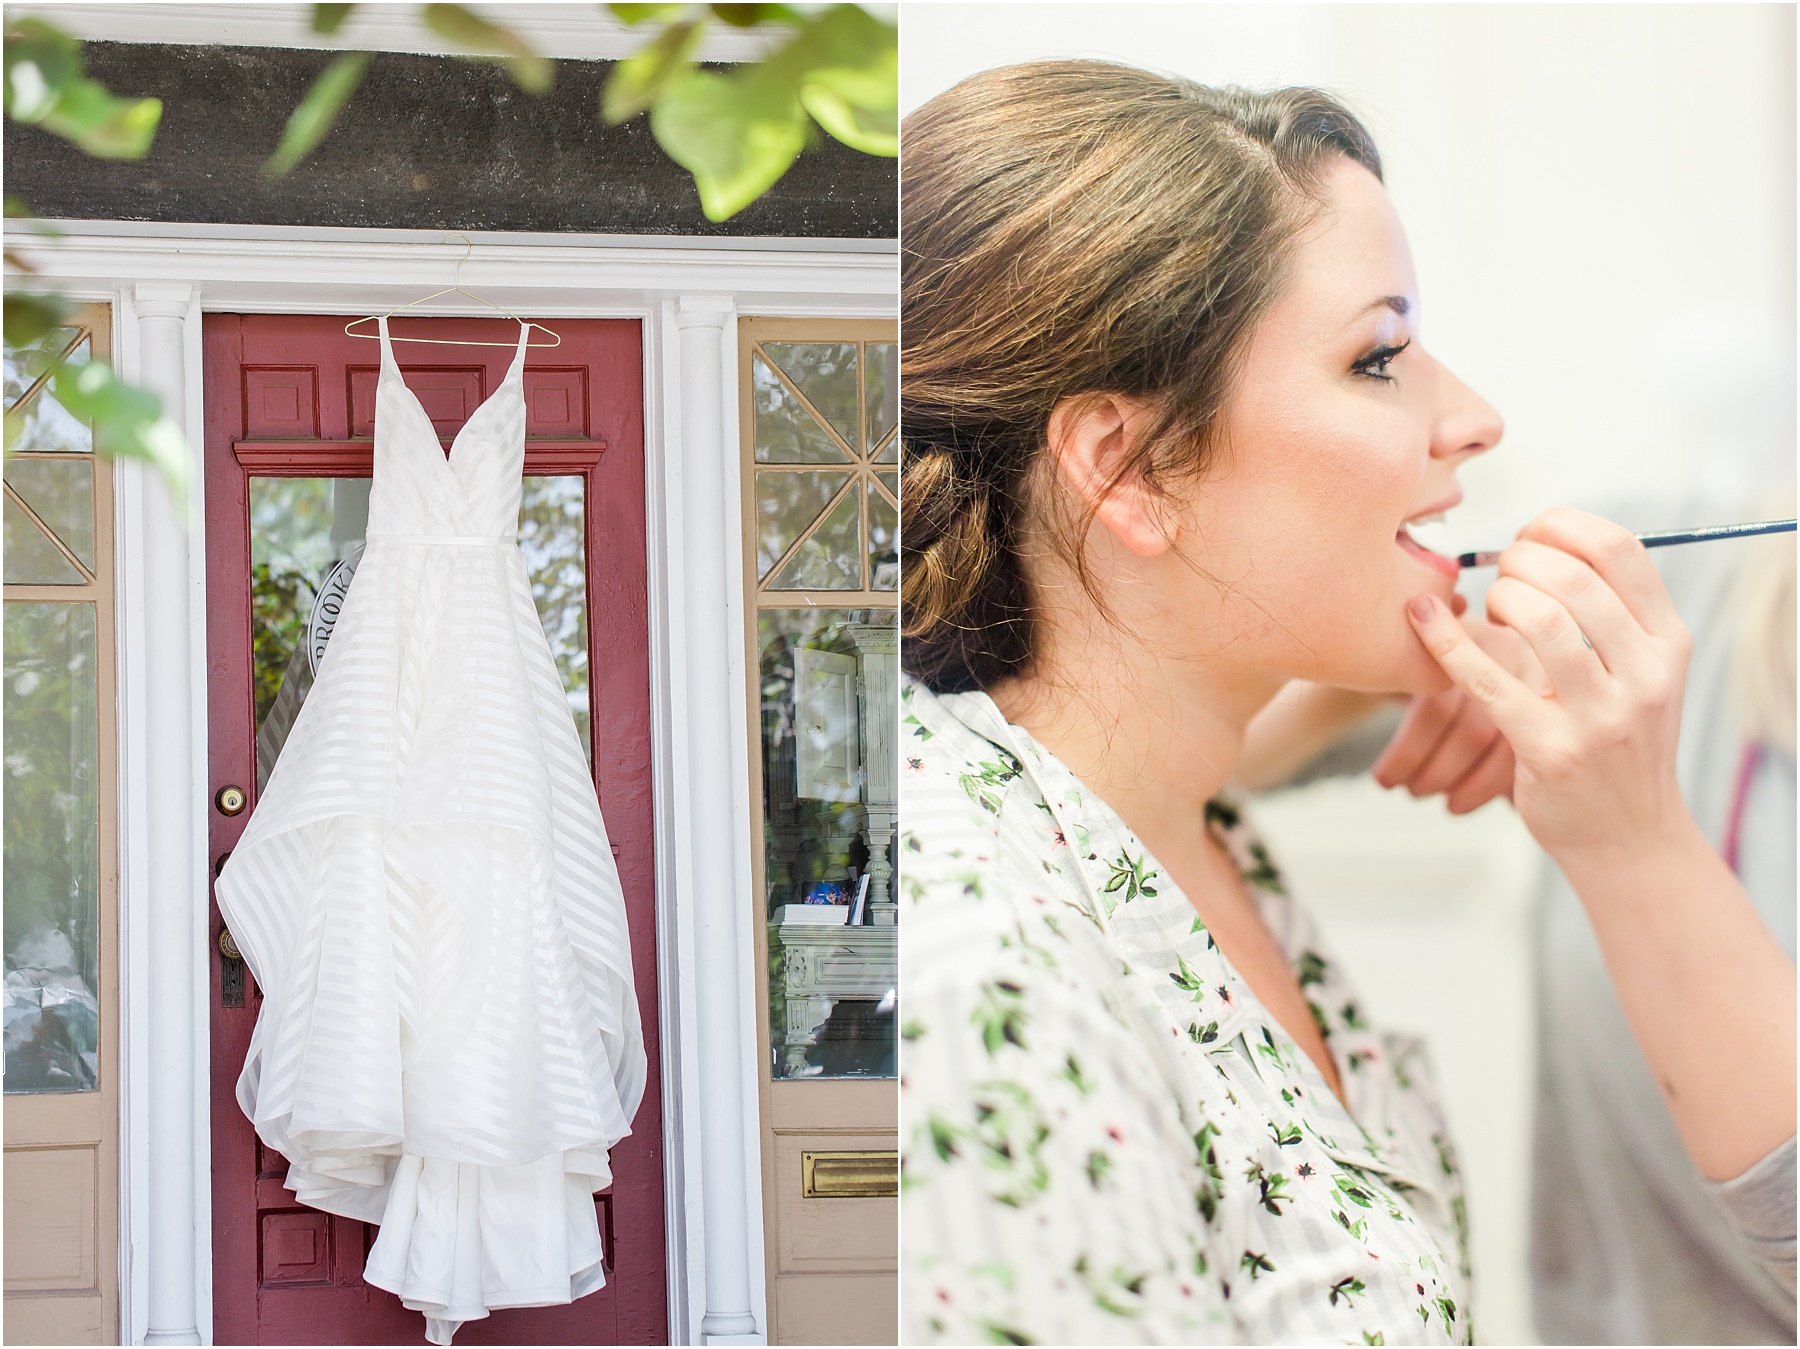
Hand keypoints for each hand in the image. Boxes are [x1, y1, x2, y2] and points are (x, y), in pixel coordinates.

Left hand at [1404, 507, 1694, 862]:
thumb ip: (1611, 614)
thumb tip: (1543, 544)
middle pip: (1574, 578)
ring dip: (1497, 599)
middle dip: (1520, 561)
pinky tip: (1423, 619)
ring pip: (1541, 620)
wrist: (1628, 836)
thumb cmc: (1619, 742)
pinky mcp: (1549, 749)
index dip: (1561, 527)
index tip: (1529, 533)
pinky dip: (1447, 641)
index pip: (1620, 550)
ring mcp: (1599, 716)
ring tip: (1487, 609)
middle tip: (1499, 573)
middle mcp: (1644, 675)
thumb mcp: (1643, 674)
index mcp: (1667, 643)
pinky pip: (1487, 680)